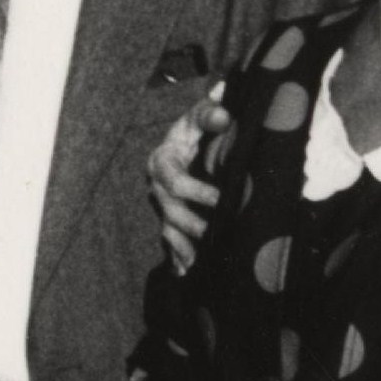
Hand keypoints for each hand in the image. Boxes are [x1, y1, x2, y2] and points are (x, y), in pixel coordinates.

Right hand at [147, 82, 229, 272]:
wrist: (184, 143)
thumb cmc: (194, 129)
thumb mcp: (198, 117)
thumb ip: (208, 111)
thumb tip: (222, 108)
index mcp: (163, 160)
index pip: (174, 180)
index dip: (196, 191)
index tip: (221, 198)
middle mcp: (157, 186)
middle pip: (170, 209)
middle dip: (191, 224)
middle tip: (215, 234)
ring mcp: (162, 205)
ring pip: (169, 229)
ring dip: (183, 247)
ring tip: (201, 263)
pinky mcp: (169, 218)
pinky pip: (169, 241)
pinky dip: (178, 257)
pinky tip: (186, 272)